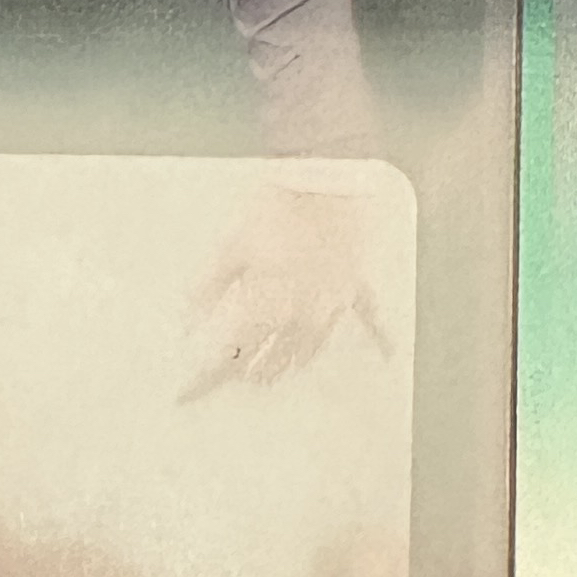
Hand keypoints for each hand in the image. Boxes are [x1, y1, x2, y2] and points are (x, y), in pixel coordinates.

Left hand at [179, 181, 393, 401]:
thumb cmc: (276, 211)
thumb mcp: (230, 247)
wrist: (324, 182)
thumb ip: (207, 288)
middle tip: (231, 373)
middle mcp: (301, 318)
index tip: (187, 394)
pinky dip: (381, 340)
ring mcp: (333, 306)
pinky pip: (372, 321)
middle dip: (248, 370)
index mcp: (266, 308)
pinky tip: (389, 355)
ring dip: (288, 362)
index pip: (232, 355)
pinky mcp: (356, 289)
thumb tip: (189, 321)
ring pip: (309, 352)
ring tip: (271, 368)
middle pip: (271, 361)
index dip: (207, 377)